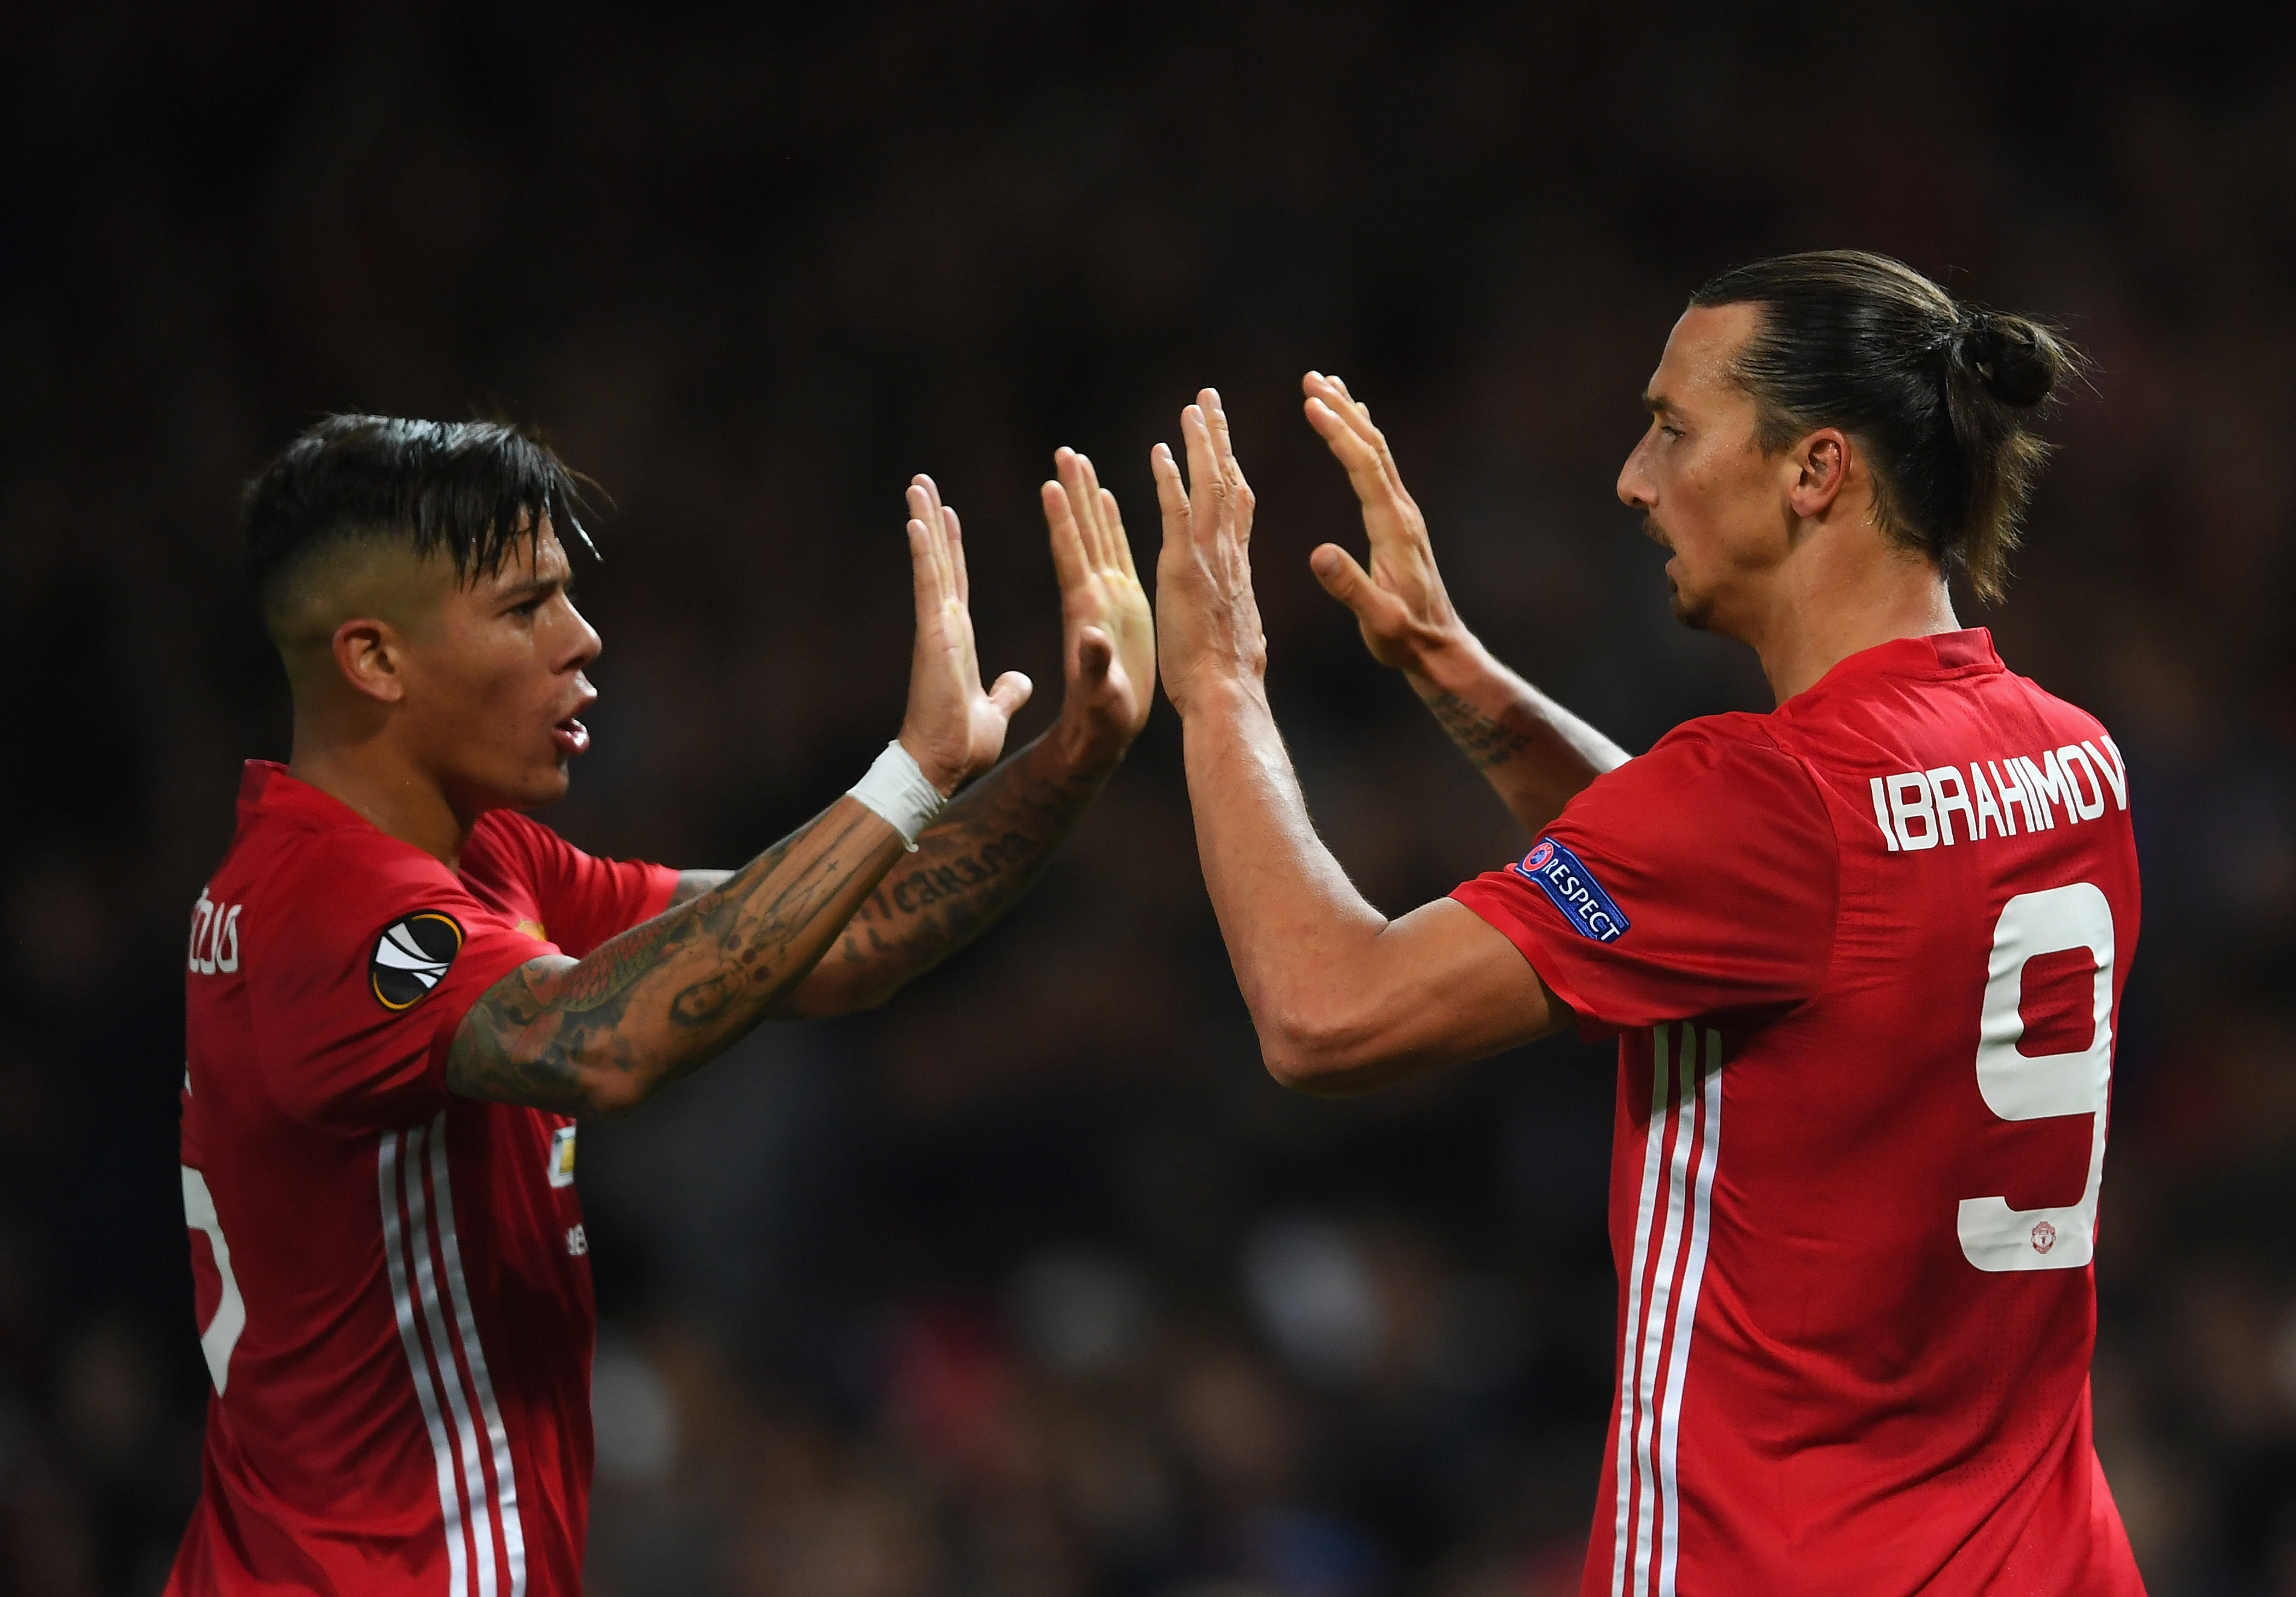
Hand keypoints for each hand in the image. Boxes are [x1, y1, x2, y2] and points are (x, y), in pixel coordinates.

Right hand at [897, 475, 1032, 794]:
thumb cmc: (960, 745)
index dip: (949, 549)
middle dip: (931, 520)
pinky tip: (917, 521)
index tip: (945, 516)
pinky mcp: (934, 636)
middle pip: (938, 562)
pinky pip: (929, 585)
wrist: (942, 767)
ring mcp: (936, 628)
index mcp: (957, 639)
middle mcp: (944, 626)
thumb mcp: (993, 710)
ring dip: (923, 521)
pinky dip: (923, 552)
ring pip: (930, 563)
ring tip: (917, 484)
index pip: (954, 582)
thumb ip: (1005, 691)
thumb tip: (1019, 681)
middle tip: (921, 483)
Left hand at [1042, 447, 1153, 774]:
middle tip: (1064, 450)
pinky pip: (1116, 556)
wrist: (1101, 736)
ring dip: (1087, 498)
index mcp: (1086, 611)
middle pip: (1082, 534)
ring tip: (1078, 460)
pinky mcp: (1124, 608)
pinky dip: (1111, 526)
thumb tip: (1091, 640)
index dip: (1062, 520)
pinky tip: (1108, 500)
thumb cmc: (1097, 721)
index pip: (1070, 555)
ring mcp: (1109, 599)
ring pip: (1097, 537)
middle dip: (1073, 492)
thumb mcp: (1096, 695)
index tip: (1050, 481)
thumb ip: (1094, 666)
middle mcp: (1096, 597)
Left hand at [1151, 388, 1265, 715]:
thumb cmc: (1229, 685)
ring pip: (1209, 487)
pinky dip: (1170, 480)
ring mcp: (1208, 560)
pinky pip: (1177, 514)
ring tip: (1192, 406)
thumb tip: (1248, 619)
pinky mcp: (1183, 570)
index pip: (1238, 508)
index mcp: (1238, 571)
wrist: (1225, 700)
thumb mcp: (1243, 640)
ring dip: (1200, 443)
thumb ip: (1241, 617)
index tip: (1226, 441)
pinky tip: (1160, 451)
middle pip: (1228, 483)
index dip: (1232, 470)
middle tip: (1209, 400)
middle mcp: (1228, 557)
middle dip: (1219, 438)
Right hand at [1300, 372, 1466, 672]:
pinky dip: (1362, 438)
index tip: (1311, 404)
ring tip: (1327, 385)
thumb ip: (1350, 588)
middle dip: (1342, 409)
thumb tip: (1319, 554)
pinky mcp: (1399, 521)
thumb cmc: (1404, 637)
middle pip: (1373, 447)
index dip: (1339, 433)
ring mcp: (1402, 514)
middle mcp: (1402, 512)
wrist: (1438, 647)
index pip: (1364, 468)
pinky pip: (1379, 467)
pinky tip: (1355, 426)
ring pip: (1377, 452)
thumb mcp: (1377, 620)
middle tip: (1311, 377)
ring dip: (1351, 416)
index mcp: (1393, 528)